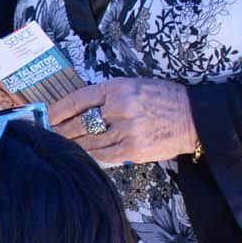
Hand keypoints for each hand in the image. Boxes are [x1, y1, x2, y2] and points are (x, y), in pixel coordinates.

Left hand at [47, 77, 198, 164]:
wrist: (195, 116)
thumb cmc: (164, 100)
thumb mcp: (134, 86)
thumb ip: (107, 97)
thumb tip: (78, 110)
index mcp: (118, 88)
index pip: (78, 99)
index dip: (58, 110)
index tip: (47, 116)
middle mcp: (120, 107)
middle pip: (79, 123)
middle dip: (62, 131)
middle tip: (51, 135)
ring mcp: (126, 129)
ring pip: (89, 141)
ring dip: (74, 145)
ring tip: (65, 146)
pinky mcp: (133, 149)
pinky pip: (103, 155)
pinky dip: (91, 155)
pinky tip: (84, 154)